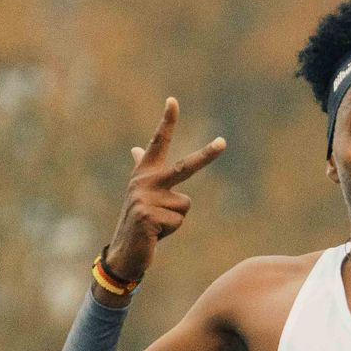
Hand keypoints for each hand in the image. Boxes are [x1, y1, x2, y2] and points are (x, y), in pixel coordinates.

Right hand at [102, 98, 225, 289]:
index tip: (173, 100)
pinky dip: (171, 231)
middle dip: (207, 155)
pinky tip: (155, 233)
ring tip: (158, 224)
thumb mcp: (141, 192)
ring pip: (185, 205)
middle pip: (185, 166)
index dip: (166, 121)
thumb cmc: (140, 219)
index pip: (158, 142)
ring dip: (176, 219)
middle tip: (224, 142)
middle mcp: (144, 181)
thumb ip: (141, 168)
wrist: (125, 251)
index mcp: (144, 172)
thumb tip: (136, 147)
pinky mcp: (148, 216)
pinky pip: (178, 220)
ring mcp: (145, 198)